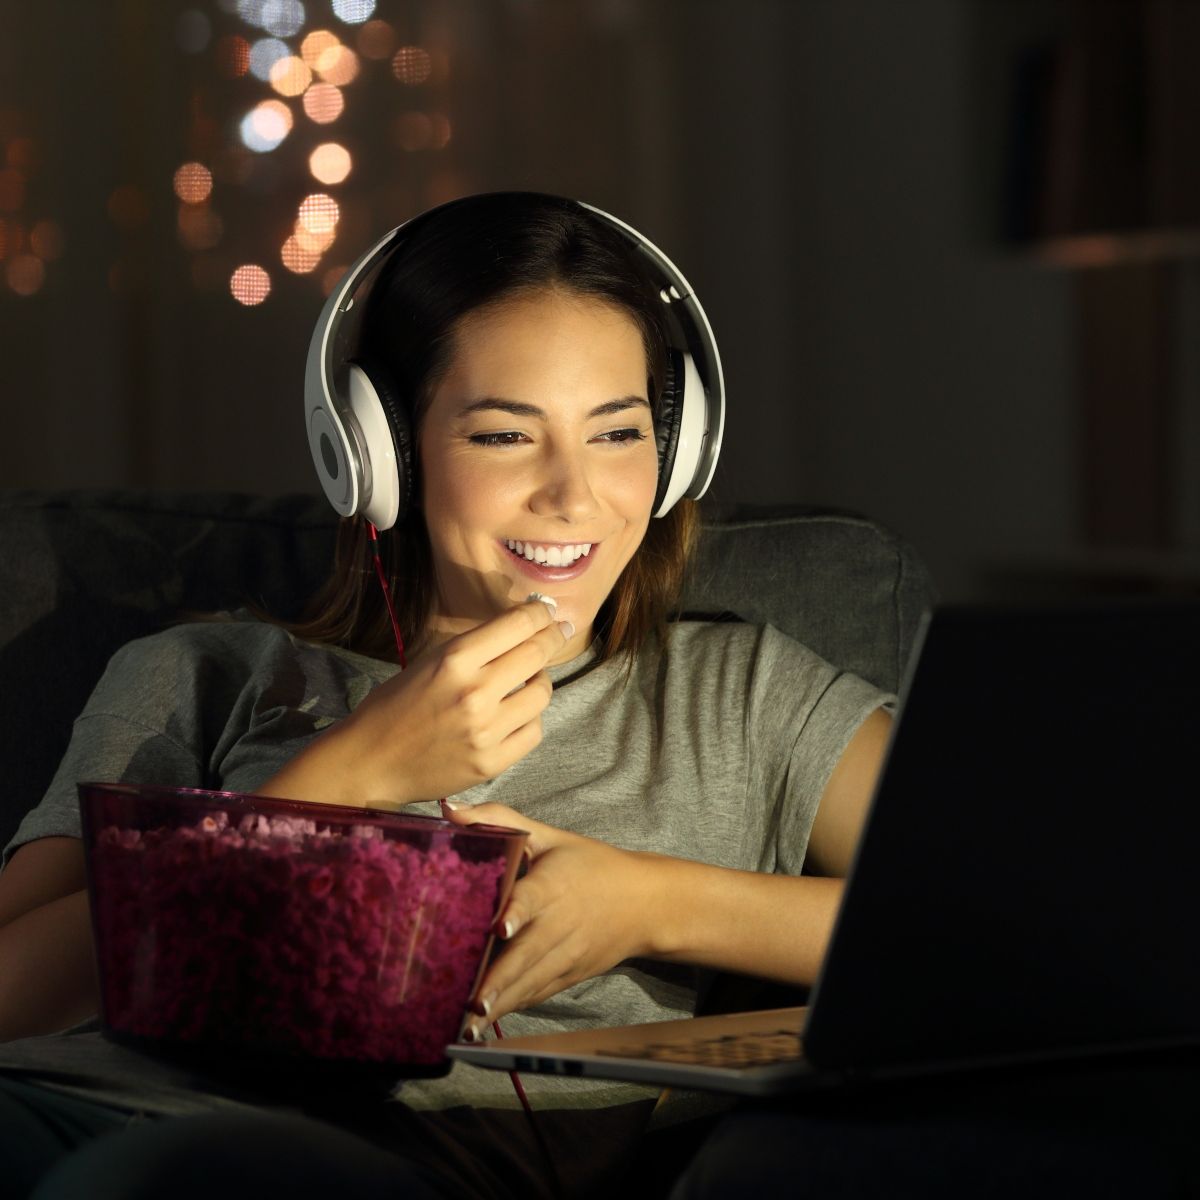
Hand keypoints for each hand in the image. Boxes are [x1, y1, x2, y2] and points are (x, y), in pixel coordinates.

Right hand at [262, 598, 571, 807]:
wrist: (370, 762)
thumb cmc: (395, 706)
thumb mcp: (430, 661)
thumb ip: (475, 648)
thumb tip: (521, 628)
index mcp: (455, 659)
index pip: (518, 625)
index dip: (540, 612)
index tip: (548, 610)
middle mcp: (475, 692)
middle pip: (537, 654)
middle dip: (553, 638)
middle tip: (559, 632)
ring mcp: (486, 730)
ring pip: (542, 694)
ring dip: (539, 682)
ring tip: (527, 681)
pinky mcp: (492, 762)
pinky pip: (533, 731)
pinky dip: (529, 719)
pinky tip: (515, 716)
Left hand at [439, 801, 656, 1030]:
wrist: (645, 903)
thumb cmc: (591, 864)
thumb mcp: (550, 835)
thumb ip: (499, 819)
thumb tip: (448, 811)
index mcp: (555, 884)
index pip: (534, 897)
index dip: (518, 912)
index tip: (501, 926)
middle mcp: (561, 923)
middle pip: (529, 952)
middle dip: (500, 978)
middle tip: (470, 999)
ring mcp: (568, 953)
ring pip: (532, 980)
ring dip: (502, 1001)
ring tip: (469, 1023)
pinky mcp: (571, 974)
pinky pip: (540, 993)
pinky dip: (516, 1006)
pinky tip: (487, 1021)